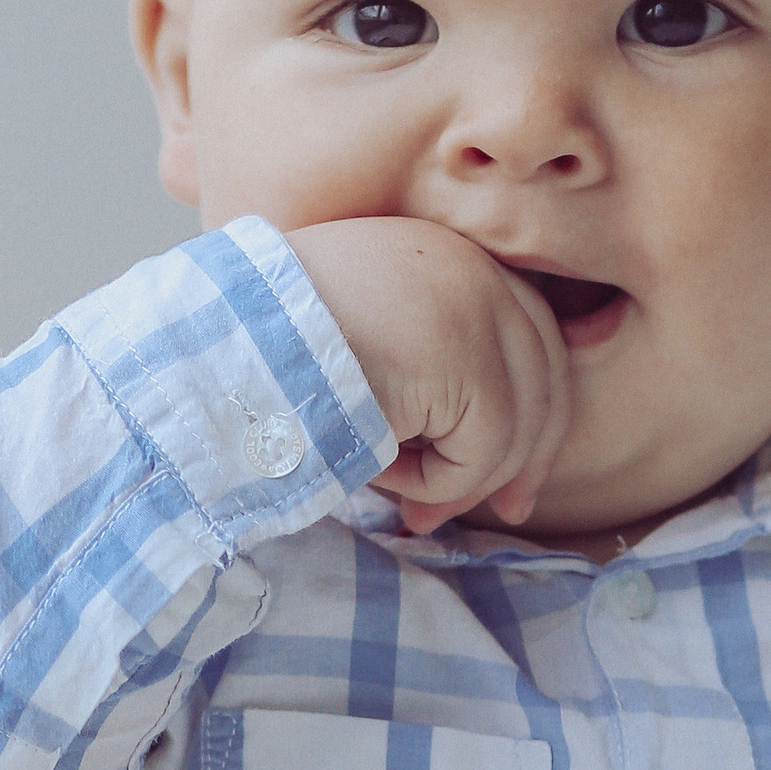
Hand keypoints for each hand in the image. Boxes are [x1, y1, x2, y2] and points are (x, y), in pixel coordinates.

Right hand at [287, 217, 572, 533]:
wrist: (222, 346)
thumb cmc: (269, 360)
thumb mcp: (365, 354)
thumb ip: (433, 382)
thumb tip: (483, 468)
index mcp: (444, 255)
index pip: (533, 336)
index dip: (536, 415)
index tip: (514, 480)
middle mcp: (470, 266)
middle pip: (547, 378)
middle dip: (528, 458)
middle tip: (505, 515)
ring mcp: (474, 304)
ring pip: (517, 426)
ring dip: (457, 475)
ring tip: (387, 481)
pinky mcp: (465, 355)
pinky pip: (482, 452)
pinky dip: (435, 483)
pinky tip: (377, 469)